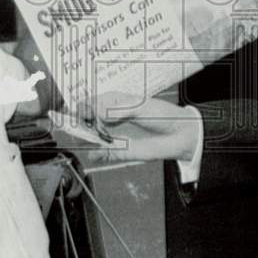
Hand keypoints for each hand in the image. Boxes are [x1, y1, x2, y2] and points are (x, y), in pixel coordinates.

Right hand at [78, 92, 200, 163]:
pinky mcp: (119, 150)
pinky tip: (95, 153)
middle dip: (79, 123)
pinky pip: (101, 154)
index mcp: (114, 102)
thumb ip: (117, 110)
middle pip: (86, 120)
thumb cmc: (162, 115)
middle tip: (81, 126)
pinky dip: (95, 154)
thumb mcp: (139, 106)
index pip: (89, 102)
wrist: (179, 135)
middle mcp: (110, 118)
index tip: (77, 112)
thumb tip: (98, 112)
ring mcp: (113, 134)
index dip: (81, 107)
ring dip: (85, 138)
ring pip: (91, 137)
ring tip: (89, 138)